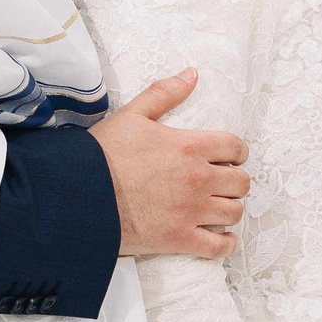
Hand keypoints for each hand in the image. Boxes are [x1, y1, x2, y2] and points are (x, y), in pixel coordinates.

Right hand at [89, 69, 249, 257]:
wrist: (80, 195)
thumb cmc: (103, 154)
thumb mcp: (132, 114)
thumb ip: (165, 93)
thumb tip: (192, 74)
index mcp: (189, 146)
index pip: (235, 147)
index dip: (237, 151)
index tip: (230, 156)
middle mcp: (198, 179)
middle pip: (241, 182)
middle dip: (236, 180)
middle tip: (223, 182)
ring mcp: (191, 212)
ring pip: (234, 212)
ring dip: (231, 209)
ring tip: (219, 207)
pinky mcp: (180, 239)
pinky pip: (218, 248)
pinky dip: (226, 244)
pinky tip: (223, 238)